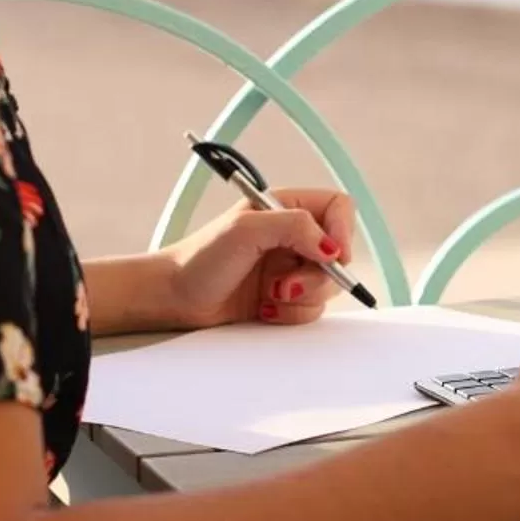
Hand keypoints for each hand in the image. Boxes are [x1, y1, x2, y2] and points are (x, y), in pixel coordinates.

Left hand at [160, 189, 358, 329]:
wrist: (176, 298)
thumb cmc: (200, 258)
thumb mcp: (246, 229)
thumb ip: (294, 226)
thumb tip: (332, 247)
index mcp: (286, 207)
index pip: (338, 208)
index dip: (344, 231)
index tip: (332, 256)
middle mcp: (293, 236)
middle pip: (339, 254)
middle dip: (317, 276)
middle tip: (285, 285)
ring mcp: (290, 267)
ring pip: (328, 286)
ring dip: (301, 296)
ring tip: (268, 295)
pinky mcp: (285, 296)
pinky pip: (310, 308)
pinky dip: (290, 313)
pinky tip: (263, 309)